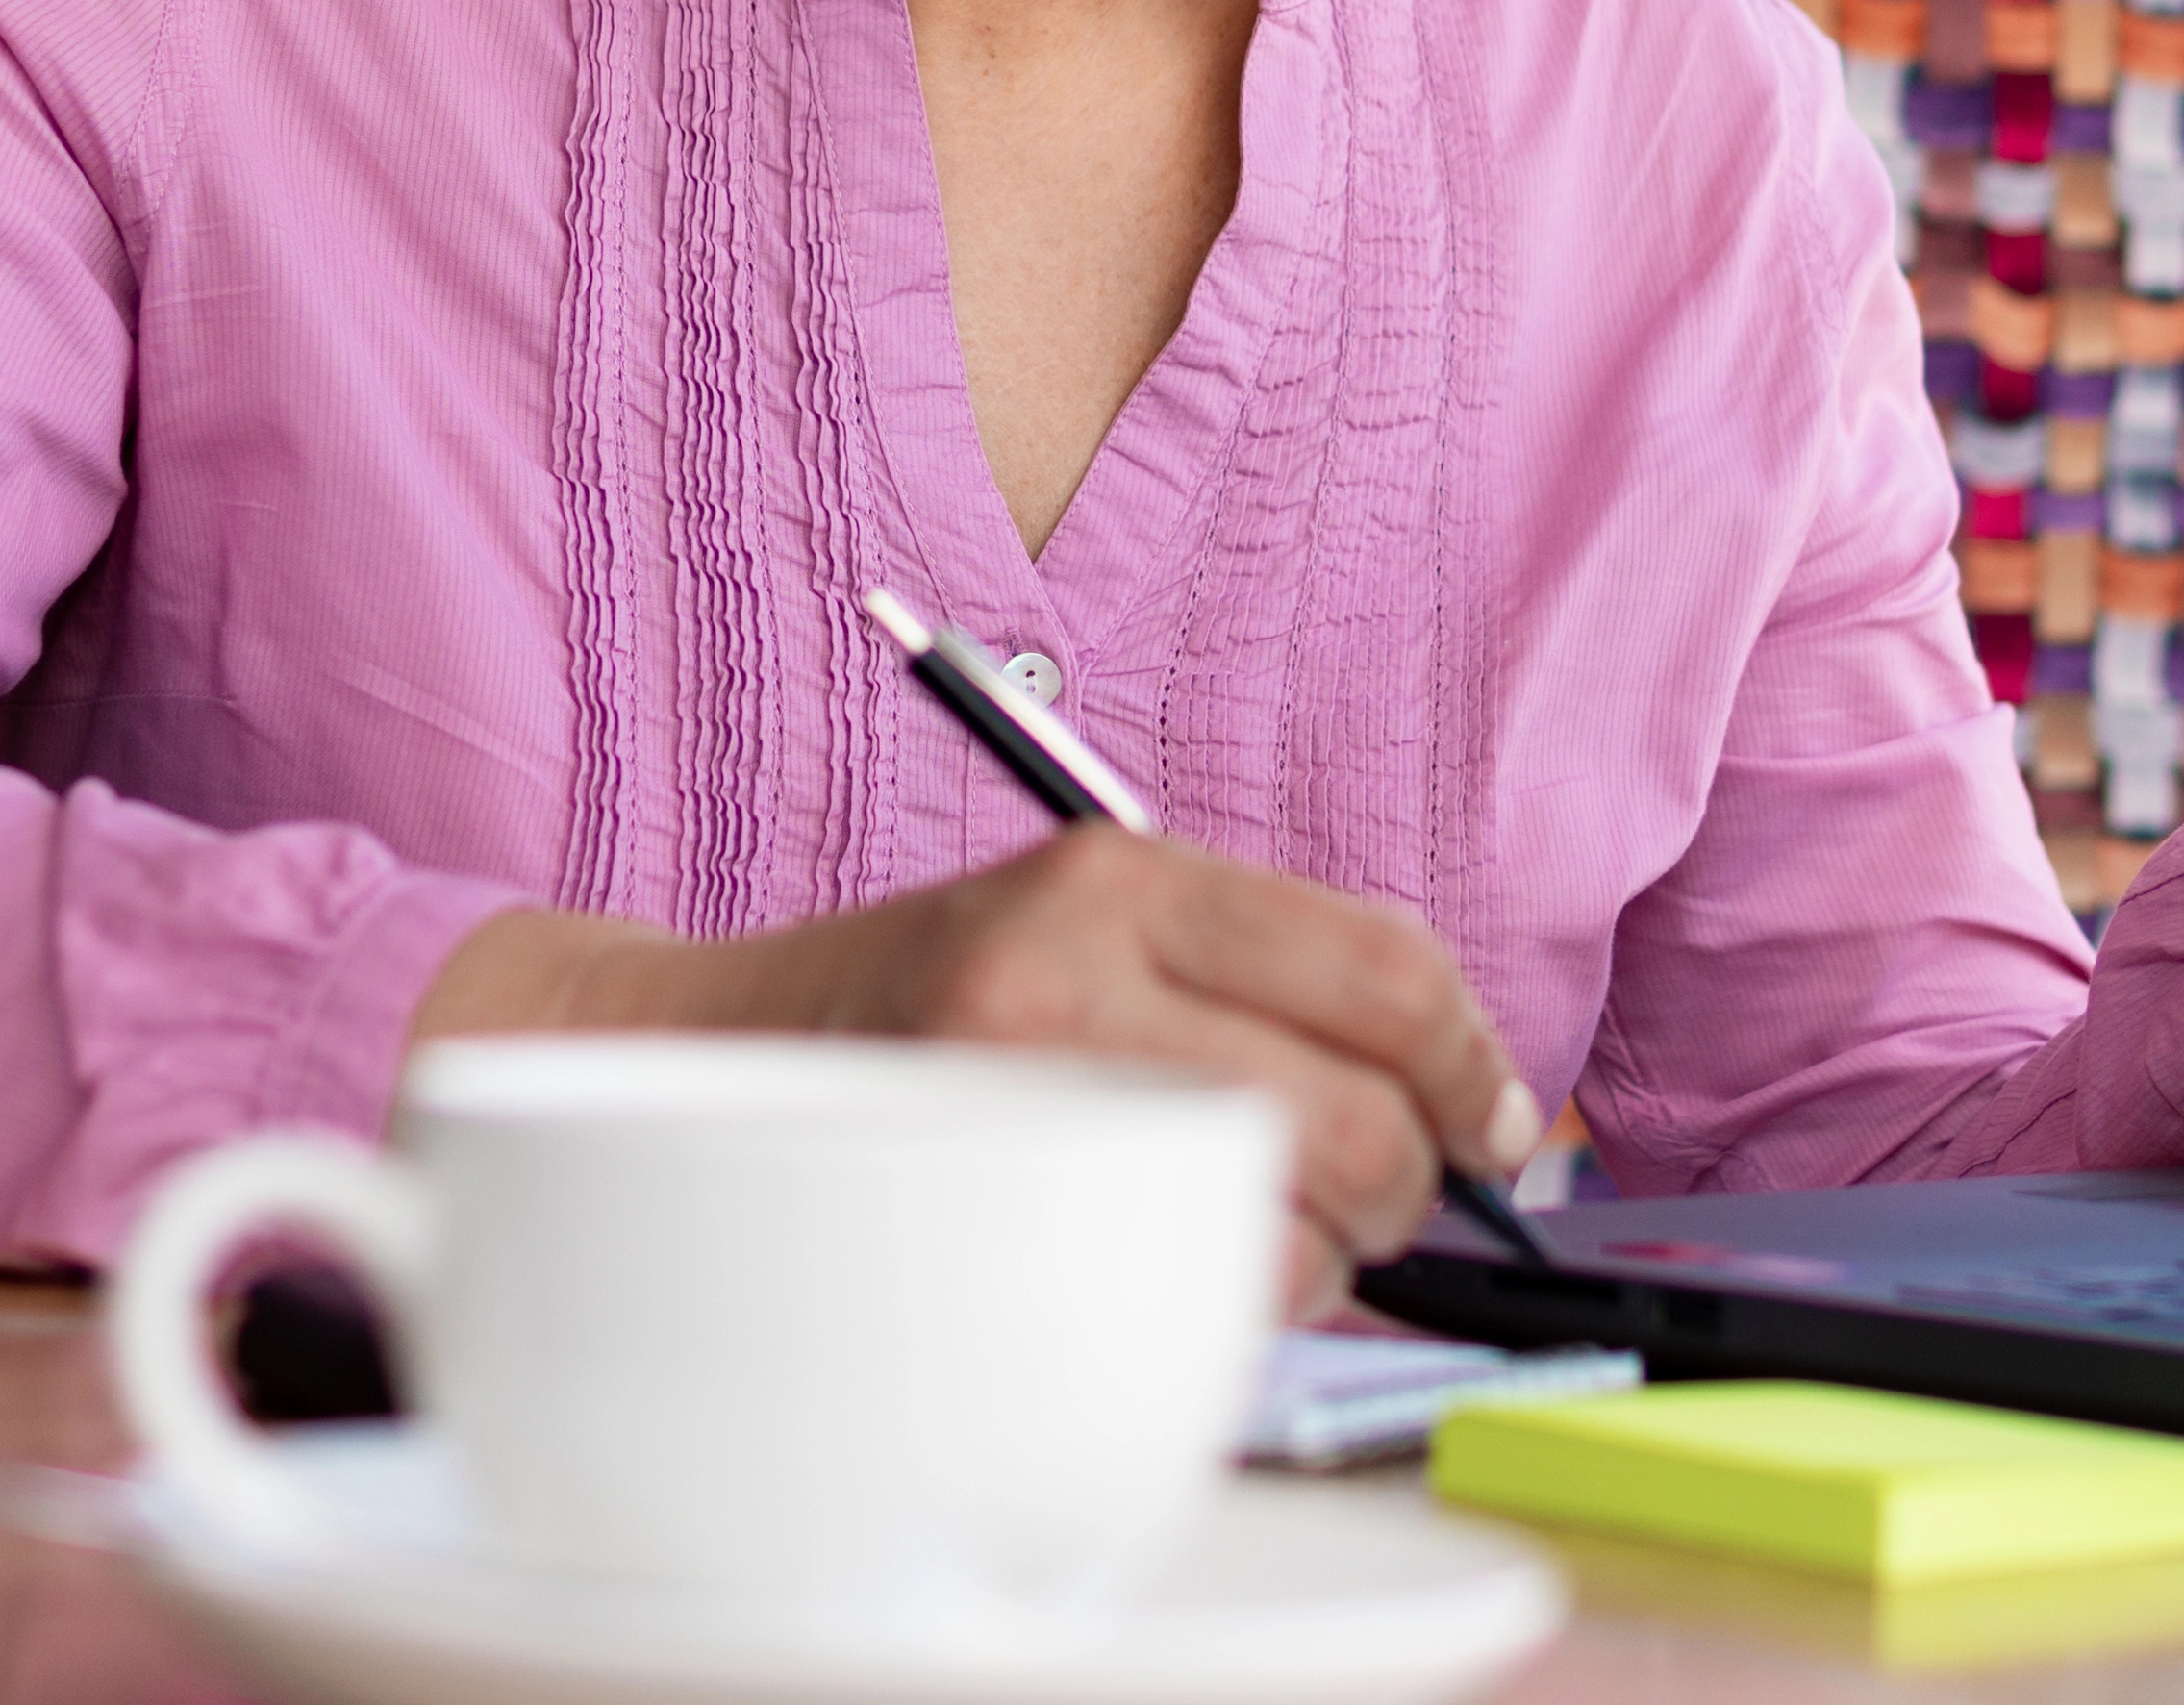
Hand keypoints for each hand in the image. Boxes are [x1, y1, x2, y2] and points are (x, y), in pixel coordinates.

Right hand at [409, 829, 1540, 1318]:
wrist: (686, 1063)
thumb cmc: (913, 1010)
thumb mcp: (1080, 929)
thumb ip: (1249, 981)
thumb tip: (1458, 1100)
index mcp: (1117, 872)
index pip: (1384, 966)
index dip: (1475, 1065)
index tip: (1498, 1125)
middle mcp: (1069, 965)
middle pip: (1358, 1113)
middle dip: (1410, 1190)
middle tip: (1389, 1212)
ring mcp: (1016, 1092)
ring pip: (1285, 1225)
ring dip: (1315, 1266)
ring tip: (1254, 1242)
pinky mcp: (982, 1208)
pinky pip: (1185, 1295)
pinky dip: (1223, 1311)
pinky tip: (1173, 1277)